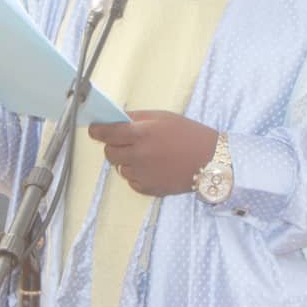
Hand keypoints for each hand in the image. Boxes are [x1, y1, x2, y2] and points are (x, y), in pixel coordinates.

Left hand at [88, 111, 217, 196]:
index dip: (97, 131)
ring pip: (120, 168)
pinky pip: (132, 181)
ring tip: (147, 155)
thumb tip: (116, 119)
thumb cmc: (189, 134)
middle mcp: (138, 156)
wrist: (211, 160)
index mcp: (141, 134)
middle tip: (127, 142)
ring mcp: (143, 175)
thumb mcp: (163, 117)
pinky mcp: (149, 189)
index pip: (107, 133)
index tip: (95, 129)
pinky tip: (154, 167)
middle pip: (109, 153)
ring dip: (127, 161)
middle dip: (114, 146)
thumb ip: (137, 118)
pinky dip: (137, 174)